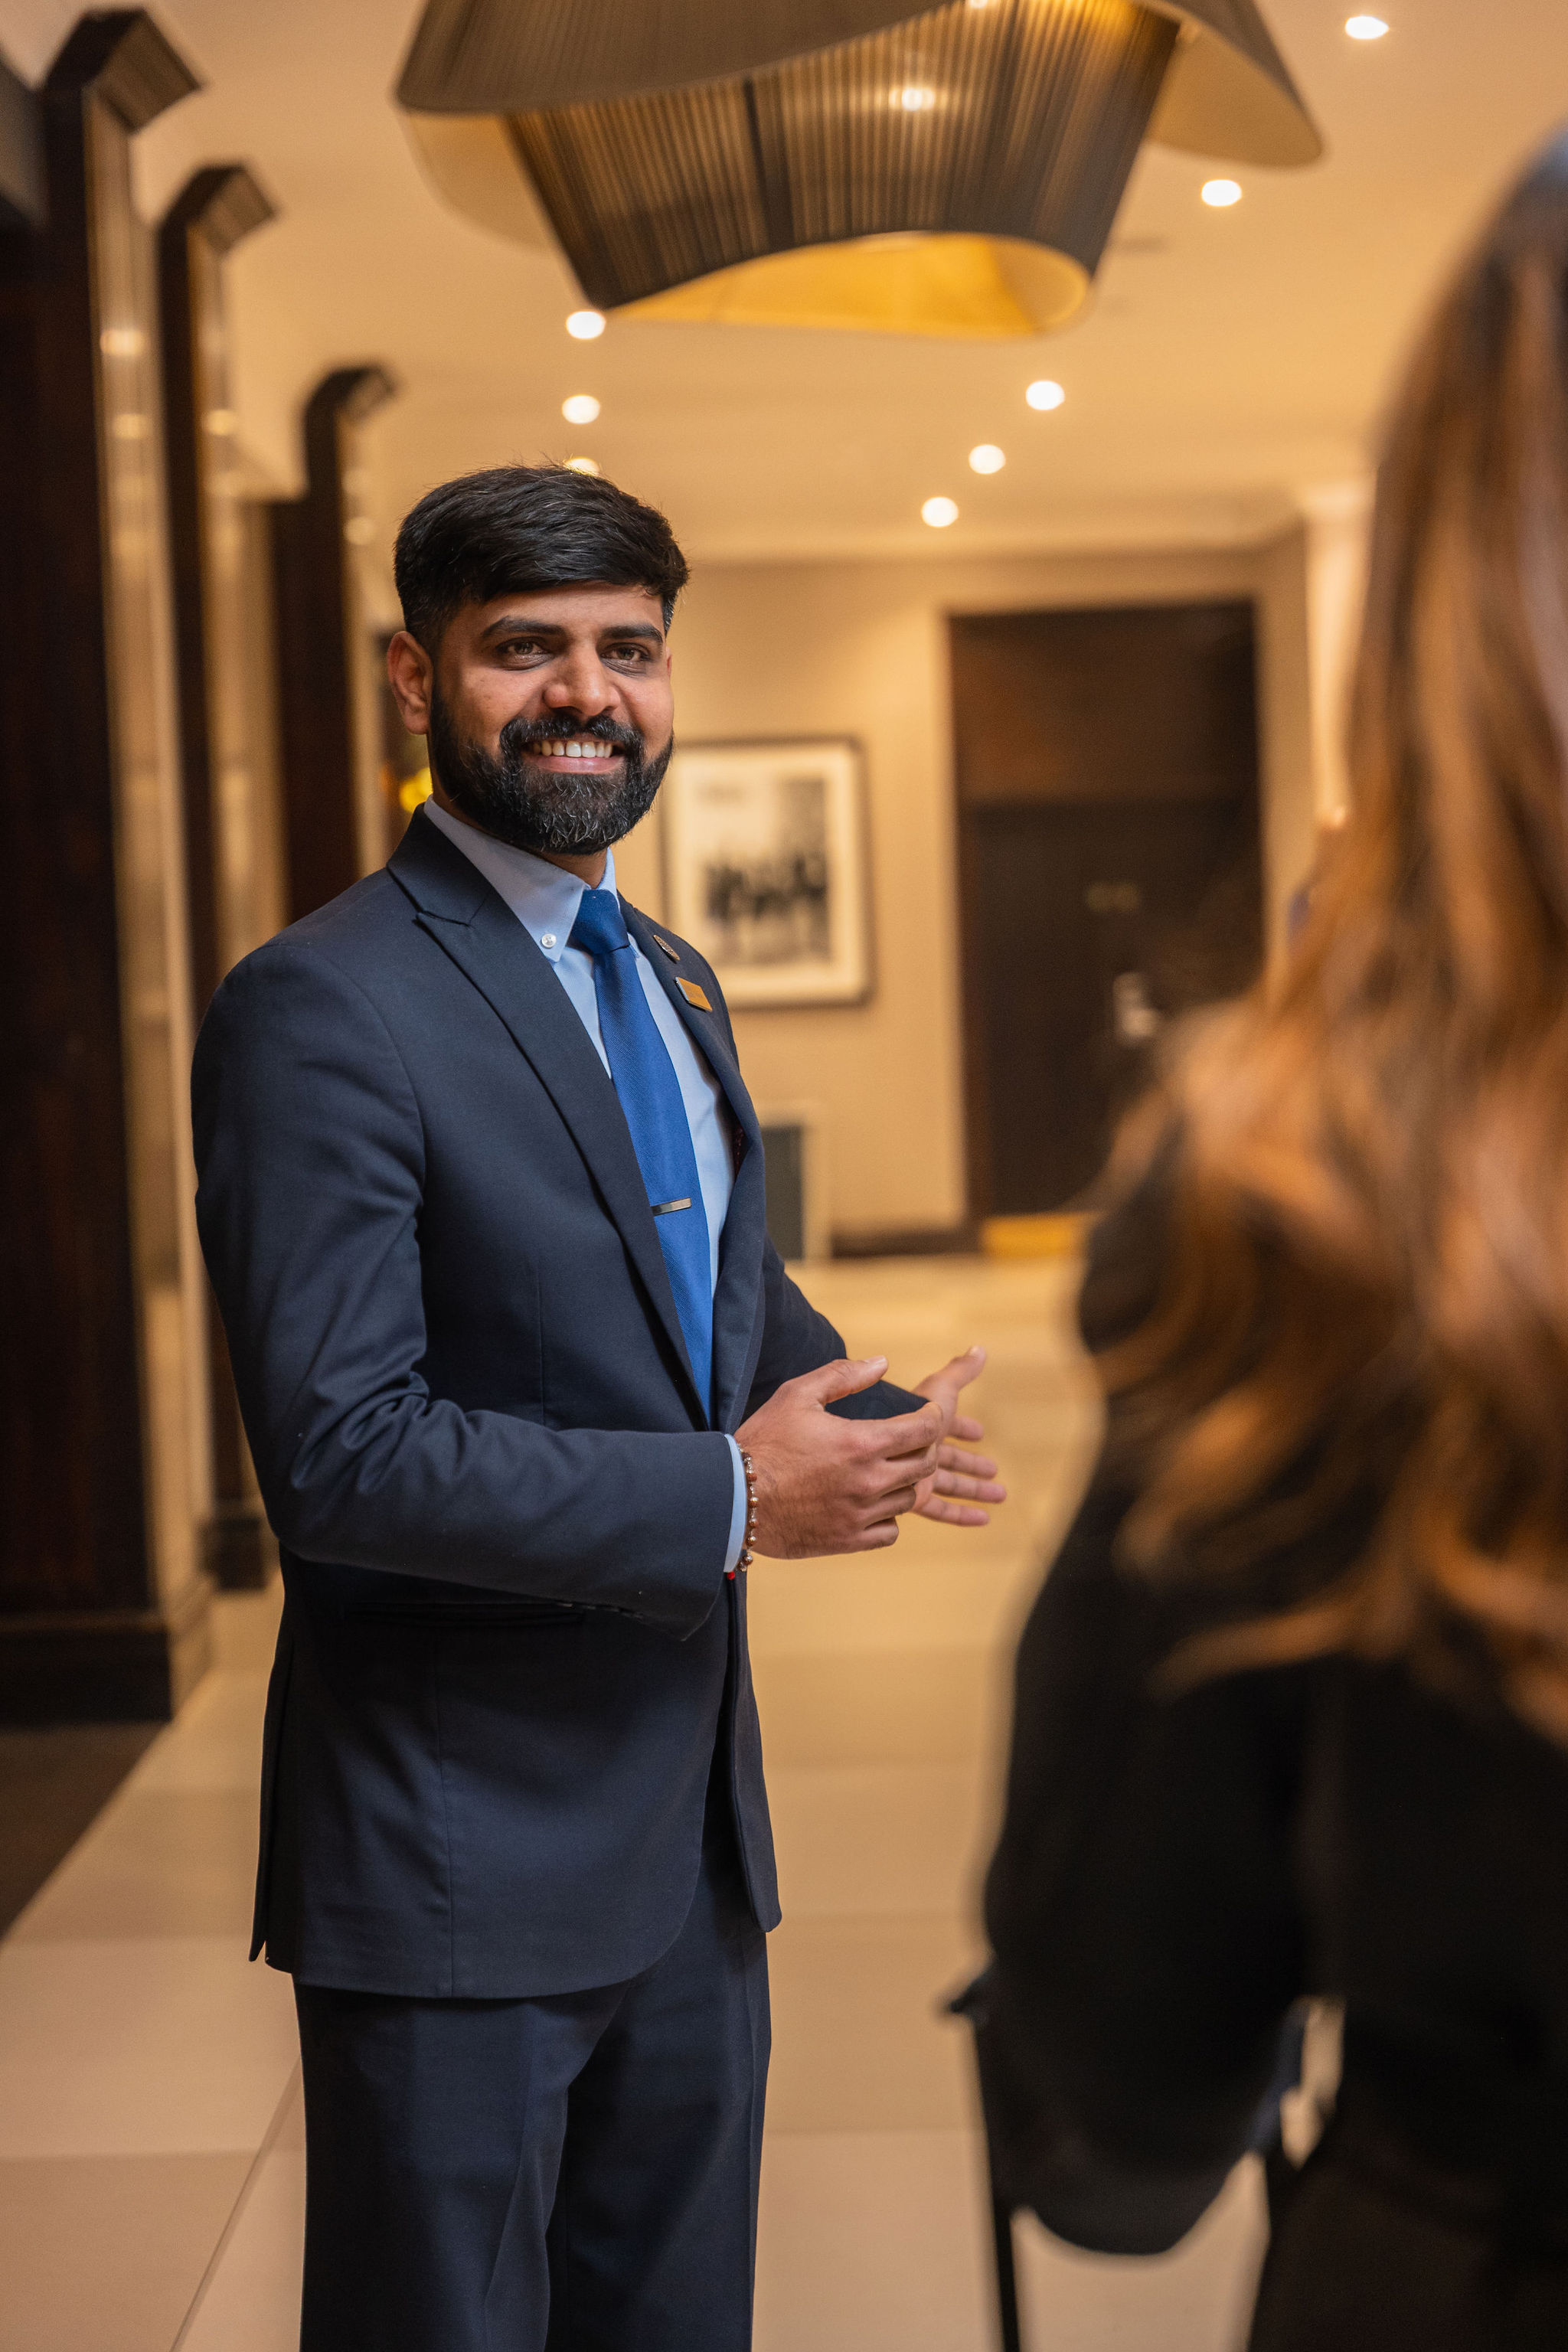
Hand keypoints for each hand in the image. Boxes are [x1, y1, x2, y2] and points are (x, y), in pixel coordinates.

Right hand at [737, 1357, 943, 1557]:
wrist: (732, 1497)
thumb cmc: (764, 1442)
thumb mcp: (798, 1394)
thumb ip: (843, 1375)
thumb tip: (882, 1362)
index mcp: (862, 1442)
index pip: (925, 1430)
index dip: (933, 1418)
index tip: (928, 1415)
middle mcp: (869, 1481)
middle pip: (925, 1465)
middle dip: (924, 1449)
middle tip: (909, 1442)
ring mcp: (861, 1515)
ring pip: (909, 1499)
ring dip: (904, 1483)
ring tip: (884, 1472)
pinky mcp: (848, 1541)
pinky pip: (890, 1532)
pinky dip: (887, 1518)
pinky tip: (870, 1504)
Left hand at [908, 1346, 1005, 1527]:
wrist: (874, 1444)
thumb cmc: (908, 1413)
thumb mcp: (938, 1391)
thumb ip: (959, 1373)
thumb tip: (980, 1350)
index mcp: (923, 1425)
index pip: (948, 1427)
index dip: (964, 1428)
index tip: (979, 1433)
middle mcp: (920, 1451)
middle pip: (952, 1458)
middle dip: (972, 1463)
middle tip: (993, 1469)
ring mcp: (917, 1476)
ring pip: (952, 1484)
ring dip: (975, 1489)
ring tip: (999, 1495)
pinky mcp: (913, 1499)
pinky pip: (941, 1509)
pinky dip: (962, 1514)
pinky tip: (982, 1519)